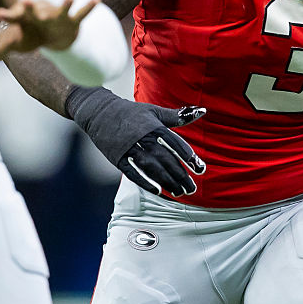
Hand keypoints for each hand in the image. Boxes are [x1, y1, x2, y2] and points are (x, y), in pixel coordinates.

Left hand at [0, 0, 97, 66]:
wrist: (53, 31)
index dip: (6, 14)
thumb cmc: (30, 34)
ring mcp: (57, 16)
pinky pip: (82, 14)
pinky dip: (89, 7)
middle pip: (35, 10)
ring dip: (65, 3)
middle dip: (31, 7)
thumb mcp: (11, 42)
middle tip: (27, 2)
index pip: (13, 16)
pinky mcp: (71, 21)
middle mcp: (40, 14)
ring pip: (61, 9)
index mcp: (25, 19)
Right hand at [66, 86, 205, 196]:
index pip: (175, 144)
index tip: (200, 169)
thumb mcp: (155, 111)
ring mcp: (130, 150)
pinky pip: (133, 173)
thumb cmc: (132, 112)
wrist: (100, 112)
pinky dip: (145, 182)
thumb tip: (202, 111)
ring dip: (167, 182)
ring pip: (152, 169)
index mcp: (154, 127)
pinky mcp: (118, 159)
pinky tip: (157, 191)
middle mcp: (143, 139)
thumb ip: (178, 116)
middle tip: (192, 188)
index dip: (189, 157)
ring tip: (179, 193)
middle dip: (180, 175)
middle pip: (166, 160)